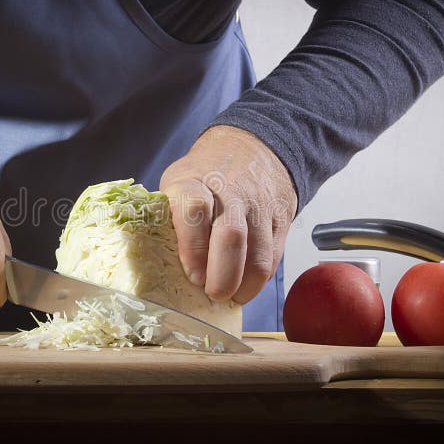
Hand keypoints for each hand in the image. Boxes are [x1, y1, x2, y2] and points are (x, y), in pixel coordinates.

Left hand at [160, 126, 297, 303]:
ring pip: (257, 255)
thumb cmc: (206, 175)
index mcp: (194, 182)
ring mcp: (259, 205)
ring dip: (244, 285)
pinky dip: (259, 279)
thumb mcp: (179, 182)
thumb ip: (171, 218)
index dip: (193, 248)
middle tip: (212, 294)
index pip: (194, 210)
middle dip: (222, 277)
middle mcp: (230, 192)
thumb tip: (161, 268)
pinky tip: (246, 284)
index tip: (192, 276)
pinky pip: (273, 257)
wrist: (252, 147)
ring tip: (230, 295)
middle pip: (230, 237)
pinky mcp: (281, 218)